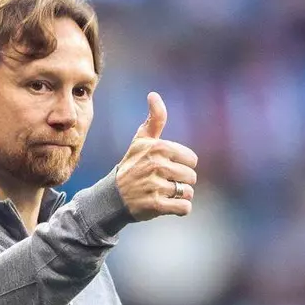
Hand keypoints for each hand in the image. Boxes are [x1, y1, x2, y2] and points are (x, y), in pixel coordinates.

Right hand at [114, 92, 198, 220]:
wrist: (112, 196)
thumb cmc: (131, 166)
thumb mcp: (141, 141)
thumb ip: (154, 119)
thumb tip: (154, 94)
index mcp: (158, 147)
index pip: (191, 159)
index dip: (182, 165)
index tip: (165, 168)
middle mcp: (156, 165)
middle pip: (191, 177)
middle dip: (181, 182)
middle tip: (162, 183)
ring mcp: (155, 185)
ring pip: (188, 193)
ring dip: (179, 196)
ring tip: (163, 193)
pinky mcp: (155, 205)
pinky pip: (184, 208)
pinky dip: (180, 209)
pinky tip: (168, 206)